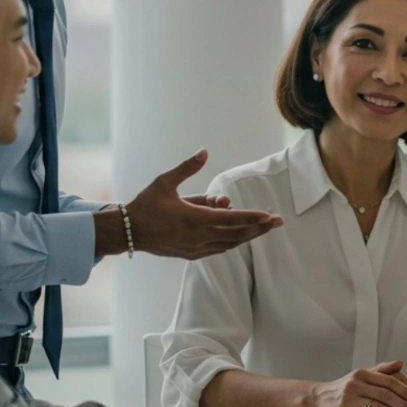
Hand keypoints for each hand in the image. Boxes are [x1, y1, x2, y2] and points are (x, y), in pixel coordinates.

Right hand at [120, 149, 283, 259]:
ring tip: (264, 228)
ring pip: (229, 243)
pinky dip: (232, 242)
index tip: (270, 215)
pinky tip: (241, 237)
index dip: (253, 217)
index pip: (232, 219)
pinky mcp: (191, 255)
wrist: (128, 232)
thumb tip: (204, 151)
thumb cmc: (146, 204)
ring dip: (248, 236)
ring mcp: (195, 248)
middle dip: (259, 228)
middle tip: (278, 222)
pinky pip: (218, 249)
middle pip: (237, 234)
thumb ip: (187, 168)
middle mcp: (198, 236)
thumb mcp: (166, 182)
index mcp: (195, 219)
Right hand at [309, 360, 406, 406]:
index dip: (406, 391)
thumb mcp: (360, 375)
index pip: (389, 382)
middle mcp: (355, 384)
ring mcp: (348, 399)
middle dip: (405, 406)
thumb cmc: (343, 388)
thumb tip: (401, 363)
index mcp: (361, 373)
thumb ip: (381, 370)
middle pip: (386, 396)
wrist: (317, 399)